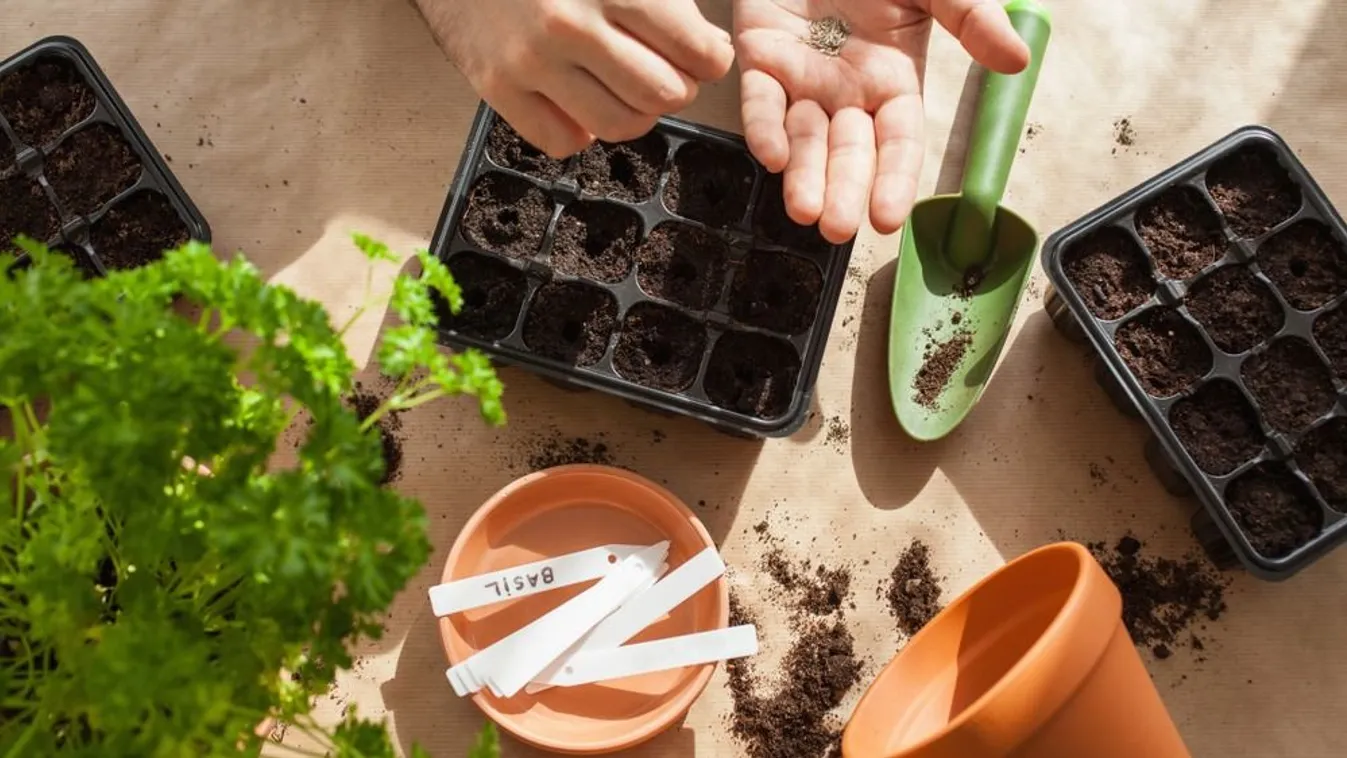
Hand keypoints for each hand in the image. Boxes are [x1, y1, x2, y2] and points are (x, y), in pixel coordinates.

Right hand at [417, 0, 734, 157]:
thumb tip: (709, 49)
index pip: (698, 53)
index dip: (710, 59)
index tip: (701, 54)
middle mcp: (571, 25)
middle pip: (665, 95)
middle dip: (676, 87)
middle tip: (663, 70)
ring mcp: (531, 61)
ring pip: (619, 125)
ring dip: (633, 113)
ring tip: (623, 86)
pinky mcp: (496, 86)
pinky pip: (561, 141)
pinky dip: (579, 130)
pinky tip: (578, 99)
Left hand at [735, 0, 1029, 242]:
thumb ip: (972, 18)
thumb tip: (1016, 61)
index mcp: (895, 80)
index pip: (898, 142)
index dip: (895, 180)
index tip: (889, 219)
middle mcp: (848, 90)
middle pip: (849, 152)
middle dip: (843, 191)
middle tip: (838, 229)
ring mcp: (803, 78)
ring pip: (804, 138)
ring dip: (803, 177)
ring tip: (803, 212)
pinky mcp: (760, 58)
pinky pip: (760, 101)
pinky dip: (764, 128)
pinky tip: (771, 157)